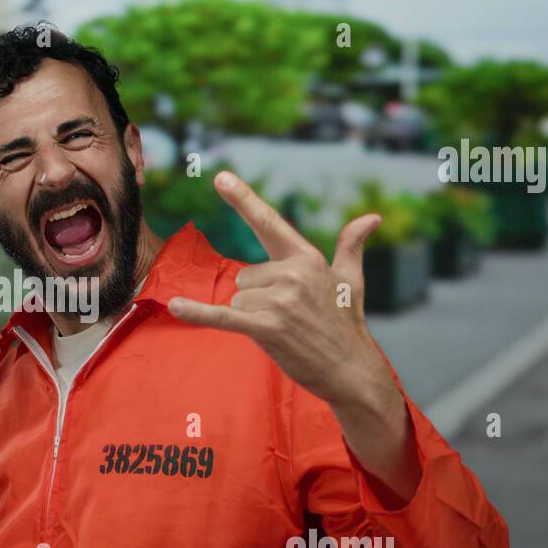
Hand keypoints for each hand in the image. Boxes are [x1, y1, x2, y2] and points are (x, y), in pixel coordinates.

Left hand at [166, 170, 391, 411]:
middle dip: (258, 298)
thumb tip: (372, 217)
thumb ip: (351, 246)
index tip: (221, 177)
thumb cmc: (347, 324)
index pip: (268, 222)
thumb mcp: (350, 279)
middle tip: (289, 316)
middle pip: (244, 276)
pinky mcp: (266, 327)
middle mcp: (292, 273)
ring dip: (252, 316)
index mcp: (307, 258)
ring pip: (237, 299)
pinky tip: (175, 306)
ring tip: (283, 329)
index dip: (243, 199)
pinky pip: (222, 316)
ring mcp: (280, 300)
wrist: (351, 370)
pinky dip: (197, 313)